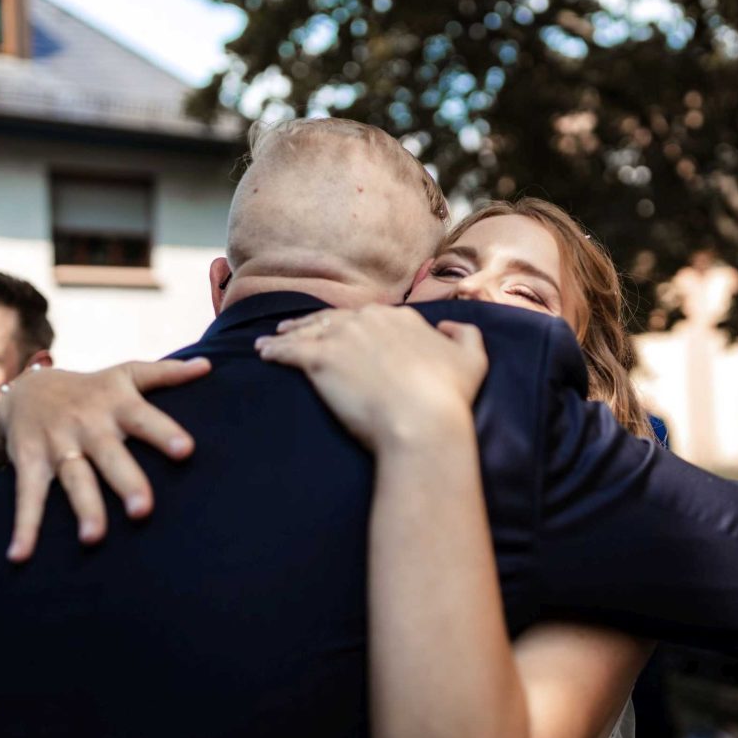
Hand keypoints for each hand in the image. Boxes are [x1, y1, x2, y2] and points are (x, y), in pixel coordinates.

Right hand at [0, 359, 209, 561]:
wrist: (26, 389)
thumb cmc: (93, 389)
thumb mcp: (126, 375)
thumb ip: (167, 374)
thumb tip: (208, 365)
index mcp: (118, 405)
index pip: (146, 419)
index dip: (165, 434)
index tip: (188, 451)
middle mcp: (89, 425)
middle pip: (110, 456)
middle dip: (127, 482)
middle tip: (143, 511)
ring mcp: (58, 444)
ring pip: (75, 479)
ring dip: (84, 508)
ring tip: (94, 539)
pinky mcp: (30, 462)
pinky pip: (27, 496)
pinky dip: (24, 526)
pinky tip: (21, 555)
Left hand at [256, 305, 486, 449]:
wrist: (423, 420)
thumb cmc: (449, 396)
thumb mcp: (473, 358)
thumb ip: (465, 334)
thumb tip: (449, 325)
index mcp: (401, 318)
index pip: (370, 317)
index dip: (354, 326)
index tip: (345, 332)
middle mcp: (370, 320)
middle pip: (334, 318)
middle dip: (315, 323)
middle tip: (297, 330)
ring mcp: (343, 337)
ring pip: (308, 330)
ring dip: (289, 333)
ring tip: (275, 338)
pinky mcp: (320, 359)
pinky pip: (288, 350)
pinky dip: (274, 349)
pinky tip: (264, 352)